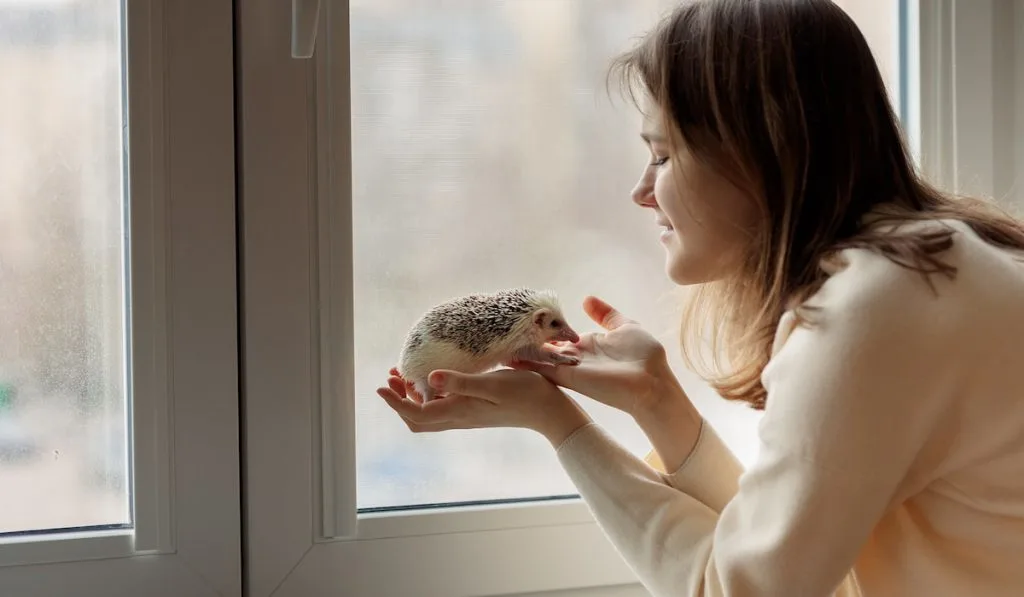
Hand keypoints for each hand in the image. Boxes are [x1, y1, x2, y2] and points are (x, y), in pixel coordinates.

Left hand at [376, 367, 591, 445]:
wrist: (550, 411)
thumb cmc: (524, 394)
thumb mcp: (492, 384)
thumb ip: (461, 382)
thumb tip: (429, 378)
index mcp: (458, 411)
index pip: (415, 413)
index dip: (394, 402)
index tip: (380, 387)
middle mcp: (459, 417)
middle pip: (417, 419)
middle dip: (399, 401)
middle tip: (391, 379)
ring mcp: (467, 416)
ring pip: (429, 414)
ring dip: (412, 398)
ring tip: (405, 376)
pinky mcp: (476, 411)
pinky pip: (443, 409)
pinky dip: (430, 396)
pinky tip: (435, 380)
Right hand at [512, 296, 683, 417]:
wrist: (652, 382)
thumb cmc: (644, 356)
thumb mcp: (625, 326)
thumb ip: (605, 314)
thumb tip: (586, 299)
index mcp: (587, 345)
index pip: (559, 335)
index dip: (543, 327)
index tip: (525, 317)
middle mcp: (575, 357)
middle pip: (546, 346)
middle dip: (528, 338)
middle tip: (506, 328)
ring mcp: (570, 368)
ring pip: (540, 357)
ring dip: (522, 351)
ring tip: (500, 342)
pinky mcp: (569, 377)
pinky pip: (543, 369)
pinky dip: (526, 365)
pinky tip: (508, 358)